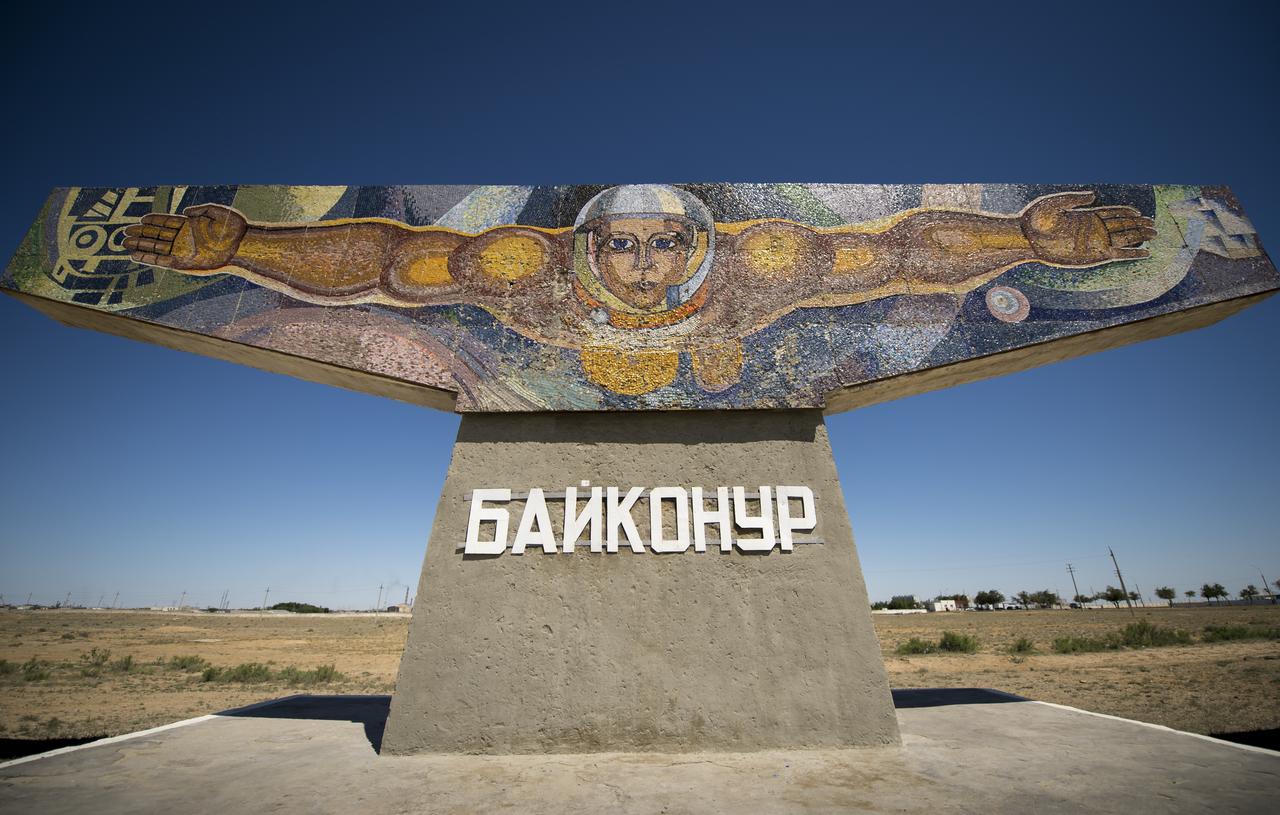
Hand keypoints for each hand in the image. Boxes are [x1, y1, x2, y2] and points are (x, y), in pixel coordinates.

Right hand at [123, 204, 247, 269]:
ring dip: (140, 246)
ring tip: (124, 243)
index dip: (153, 220)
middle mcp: (185, 239)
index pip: (167, 222)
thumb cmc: (235, 229)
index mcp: (191, 225)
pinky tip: (136, 255)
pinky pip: (161, 261)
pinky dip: (148, 258)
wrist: (243, 246)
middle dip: (141, 233)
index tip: (141, 219)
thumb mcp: (218, 211)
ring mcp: (183, 251)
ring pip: (156, 247)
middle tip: (124, 232)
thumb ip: (200, 209)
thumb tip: (184, 212)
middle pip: (158, 234)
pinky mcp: (184, 263)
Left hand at [1021, 192, 1154, 265]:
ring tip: (1155, 235)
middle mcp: (1092, 230)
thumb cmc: (1034, 220)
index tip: (1140, 212)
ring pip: (1123, 239)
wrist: (1024, 238)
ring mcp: (1094, 243)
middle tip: (1155, 225)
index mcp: (1086, 216)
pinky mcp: (1093, 256)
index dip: (1126, 212)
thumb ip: (1074, 199)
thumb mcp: (1054, 203)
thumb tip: (1094, 196)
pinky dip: (1133, 253)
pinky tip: (1145, 252)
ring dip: (1139, 236)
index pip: (1112, 213)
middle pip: (1122, 225)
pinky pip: (1118, 254)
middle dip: (1138, 224)